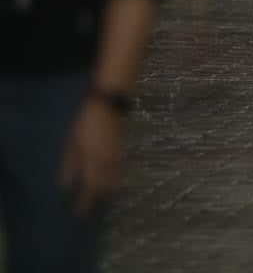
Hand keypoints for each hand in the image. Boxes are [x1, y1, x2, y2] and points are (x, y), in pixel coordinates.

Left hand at [58, 98, 123, 217]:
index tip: (78, 215)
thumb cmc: (86, 121)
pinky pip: (119, 172)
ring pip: (114, 181)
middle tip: (89, 212)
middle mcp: (108, 163)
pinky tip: (111, 184)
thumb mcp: (72, 141)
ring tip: (100, 202)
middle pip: (104, 188)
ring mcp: (117, 157)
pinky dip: (114, 182)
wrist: (108, 103)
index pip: (89, 189)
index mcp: (94, 162)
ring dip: (107, 193)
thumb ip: (70, 164)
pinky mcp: (121, 151)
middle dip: (97, 200)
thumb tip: (65, 185)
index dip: (84, 203)